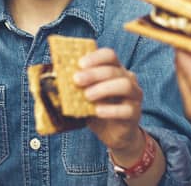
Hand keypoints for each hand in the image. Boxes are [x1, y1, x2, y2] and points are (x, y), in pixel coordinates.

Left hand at [73, 48, 144, 164]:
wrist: (113, 134)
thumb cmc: (97, 109)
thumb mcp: (84, 96)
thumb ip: (76, 86)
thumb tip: (56, 76)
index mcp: (114, 69)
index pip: (109, 55)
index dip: (95, 57)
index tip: (80, 64)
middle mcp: (128, 79)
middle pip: (114, 69)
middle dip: (94, 74)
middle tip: (77, 80)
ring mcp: (134, 95)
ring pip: (124, 85)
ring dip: (103, 89)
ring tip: (87, 96)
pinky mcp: (135, 113)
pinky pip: (126, 109)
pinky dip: (111, 110)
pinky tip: (97, 111)